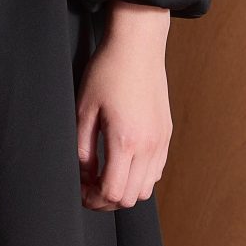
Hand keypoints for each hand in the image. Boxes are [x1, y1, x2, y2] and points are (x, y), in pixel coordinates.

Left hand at [76, 3, 172, 209]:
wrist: (138, 46)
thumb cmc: (108, 72)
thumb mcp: (84, 111)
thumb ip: (82, 149)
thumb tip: (84, 175)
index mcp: (125, 141)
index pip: (112, 192)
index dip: (92, 198)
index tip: (79, 188)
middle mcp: (149, 146)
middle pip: (130, 198)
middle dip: (106, 199)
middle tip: (88, 186)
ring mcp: (161, 141)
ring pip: (146, 189)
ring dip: (124, 190)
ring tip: (104, 175)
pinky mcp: (166, 135)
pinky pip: (156, 172)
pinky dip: (139, 177)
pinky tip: (122, 163)